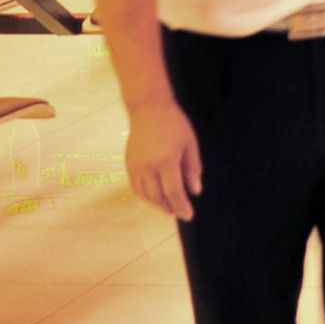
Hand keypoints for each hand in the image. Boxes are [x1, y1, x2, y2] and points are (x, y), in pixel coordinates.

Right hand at [124, 97, 200, 219]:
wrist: (148, 108)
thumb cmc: (174, 123)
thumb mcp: (190, 143)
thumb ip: (193, 168)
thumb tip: (195, 191)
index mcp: (166, 161)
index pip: (174, 192)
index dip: (181, 206)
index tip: (189, 215)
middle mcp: (148, 166)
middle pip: (158, 196)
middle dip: (170, 207)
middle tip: (180, 213)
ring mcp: (136, 166)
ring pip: (145, 194)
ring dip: (157, 204)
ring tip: (169, 207)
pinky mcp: (129, 164)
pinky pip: (136, 187)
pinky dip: (145, 196)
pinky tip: (154, 197)